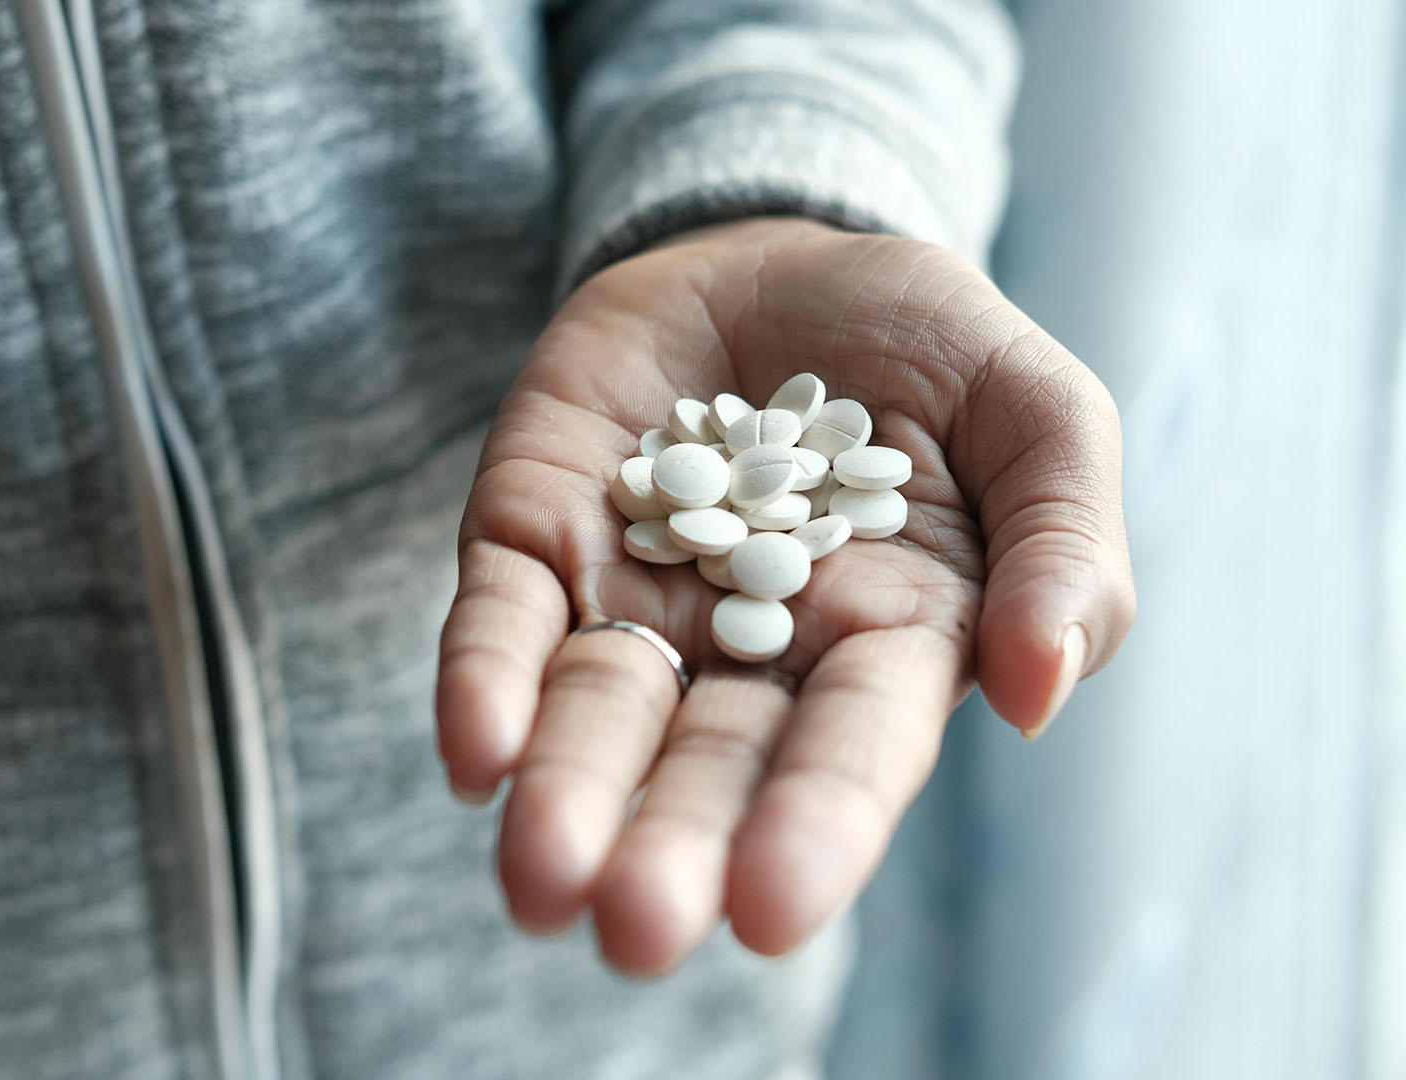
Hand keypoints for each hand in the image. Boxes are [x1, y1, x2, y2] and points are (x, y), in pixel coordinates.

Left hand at [434, 218, 1134, 974]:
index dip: (815, 824)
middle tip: (631, 930)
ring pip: (592, 711)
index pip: (850, 748)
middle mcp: (748, 651)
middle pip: (706, 761)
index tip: (770, 912)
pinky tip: (472, 750)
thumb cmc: (927, 351)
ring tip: (539, 879)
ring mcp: (633, 596)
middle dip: (668, 845)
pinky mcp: (535, 534)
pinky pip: (501, 617)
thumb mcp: (1037, 413)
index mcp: (884, 642)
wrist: (778, 257)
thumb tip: (1036, 689)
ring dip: (564, 794)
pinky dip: (485, 679)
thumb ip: (1065, 542)